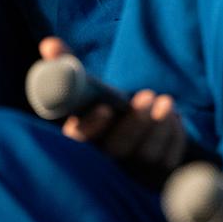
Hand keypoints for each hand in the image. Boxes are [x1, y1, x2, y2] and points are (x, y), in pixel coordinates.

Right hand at [37, 37, 188, 173]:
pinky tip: (174, 119)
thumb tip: (48, 44)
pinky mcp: (157, 177)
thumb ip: (68, 66)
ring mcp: (131, 173)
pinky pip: (169, 162)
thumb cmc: (106, 106)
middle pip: (117, 150)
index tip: (105, 107)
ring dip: (158, 126)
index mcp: (82, 139)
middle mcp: (104, 161)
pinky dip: (174, 137)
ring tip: (166, 102)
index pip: (79, 140)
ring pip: (146, 156)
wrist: (139, 133)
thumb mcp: (89, 87)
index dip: (91, 126)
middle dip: (134, 123)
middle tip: (147, 95)